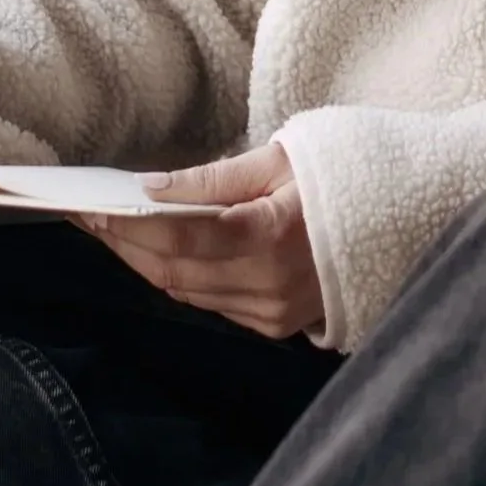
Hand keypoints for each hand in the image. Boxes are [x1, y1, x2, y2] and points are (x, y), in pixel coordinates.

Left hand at [73, 141, 324, 341]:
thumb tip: (151, 186)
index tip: (92, 205)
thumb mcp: (280, 160)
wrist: (398, 222)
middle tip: (87, 216)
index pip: (181, 234)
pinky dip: (176, 276)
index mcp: (273, 234)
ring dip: (142, 261)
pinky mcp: (272, 325)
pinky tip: (154, 251)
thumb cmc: (337, 178)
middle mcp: (270, 283)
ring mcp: (271, 311)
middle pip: (172, 268)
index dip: (131, 223)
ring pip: (183, 291)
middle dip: (124, 242)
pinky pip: (207, 302)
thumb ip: (214, 178)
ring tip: (111, 231)